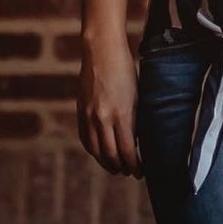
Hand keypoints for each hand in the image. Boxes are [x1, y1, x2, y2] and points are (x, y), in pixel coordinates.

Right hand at [77, 35, 143, 177]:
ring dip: (107, 162)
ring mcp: (89, 116)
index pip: (128, 151)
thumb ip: (135, 119)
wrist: (101, 51)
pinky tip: (101, 153)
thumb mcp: (137, 95)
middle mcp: (103, 118)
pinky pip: (86, 139)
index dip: (135, 166)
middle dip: (122, 168)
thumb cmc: (126, 70)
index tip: (142, 172)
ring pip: (96, 151)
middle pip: (110, 155)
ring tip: (117, 167)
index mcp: (122, 114)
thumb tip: (138, 141)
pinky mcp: (80, 112)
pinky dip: (94, 150)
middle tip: (131, 172)